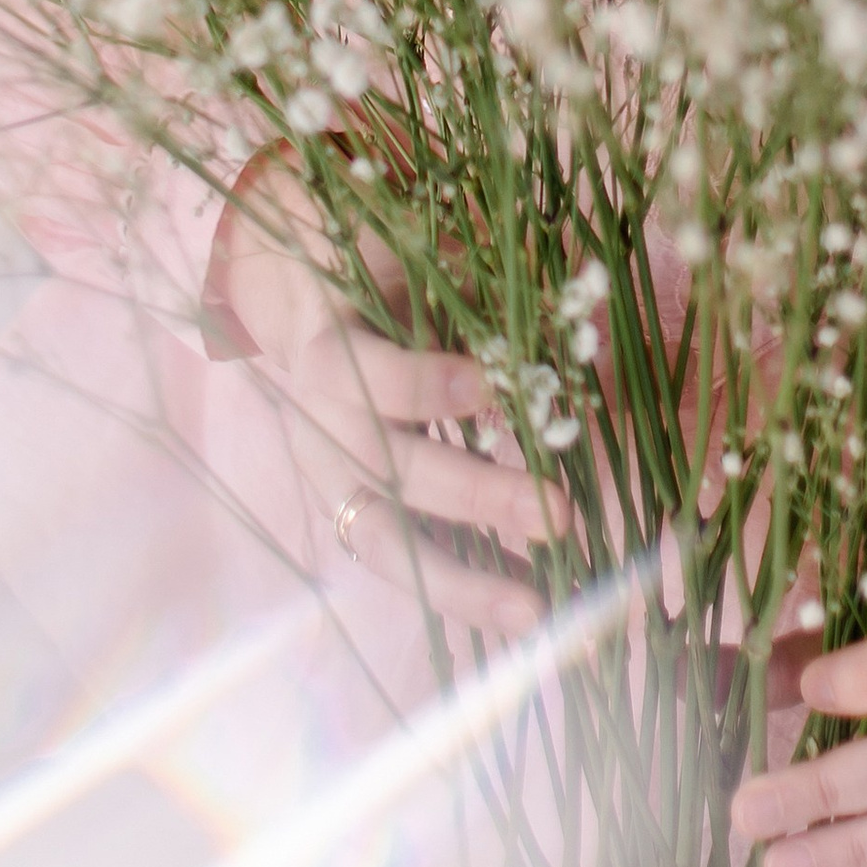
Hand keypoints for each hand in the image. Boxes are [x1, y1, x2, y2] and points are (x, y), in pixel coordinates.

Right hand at [210, 159, 567, 640]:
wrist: (293, 300)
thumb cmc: (369, 265)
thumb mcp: (406, 253)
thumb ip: (474, 279)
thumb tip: (573, 316)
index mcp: (324, 345)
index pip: (364, 372)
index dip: (424, 383)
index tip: (491, 385)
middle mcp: (320, 424)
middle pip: (389, 473)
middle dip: (475, 497)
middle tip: (557, 513)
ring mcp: (331, 479)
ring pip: (385, 543)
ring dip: (462, 582)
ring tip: (536, 613)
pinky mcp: (352, 515)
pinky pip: (402, 561)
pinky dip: (457, 589)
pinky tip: (521, 612)